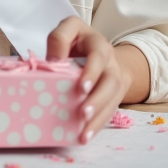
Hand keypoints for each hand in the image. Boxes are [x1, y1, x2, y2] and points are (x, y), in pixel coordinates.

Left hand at [46, 16, 130, 143]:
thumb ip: (59, 39)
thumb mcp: (68, 30)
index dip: (91, 72)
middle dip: (97, 99)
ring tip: (84, 133)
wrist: (102, 52)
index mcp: (97, 44)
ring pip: (113, 100)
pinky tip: (85, 137)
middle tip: (83, 113)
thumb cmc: (78, 42)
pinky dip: (97, 125)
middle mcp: (110, 63)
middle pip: (110, 82)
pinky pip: (109, 112)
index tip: (81, 88)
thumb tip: (53, 61)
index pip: (98, 55)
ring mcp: (115, 81)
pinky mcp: (114, 97)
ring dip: (98, 117)